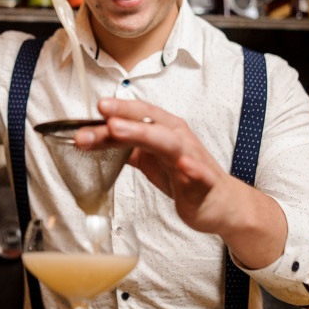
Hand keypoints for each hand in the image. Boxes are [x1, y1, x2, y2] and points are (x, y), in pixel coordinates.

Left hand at [73, 98, 238, 231]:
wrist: (216, 202)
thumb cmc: (182, 175)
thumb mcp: (148, 158)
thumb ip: (122, 146)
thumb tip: (92, 136)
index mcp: (164, 129)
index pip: (140, 113)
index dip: (121, 108)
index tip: (98, 106)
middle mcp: (177, 138)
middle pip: (150, 123)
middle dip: (125, 117)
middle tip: (103, 113)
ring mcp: (191, 158)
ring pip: (168, 142)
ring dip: (144, 134)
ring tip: (119, 130)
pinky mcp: (203, 181)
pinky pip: (198, 173)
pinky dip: (191, 168)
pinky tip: (184, 165)